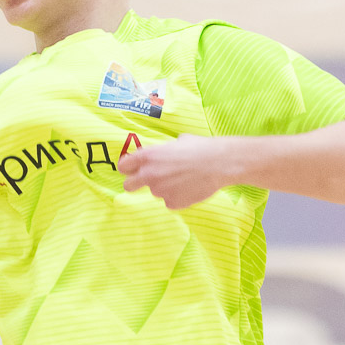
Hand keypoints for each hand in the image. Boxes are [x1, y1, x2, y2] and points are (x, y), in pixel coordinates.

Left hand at [118, 134, 233, 209]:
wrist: (220, 163)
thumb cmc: (200, 147)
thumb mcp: (177, 141)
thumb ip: (163, 151)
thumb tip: (162, 153)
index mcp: (147, 156)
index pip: (123, 166)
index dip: (129, 167)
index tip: (133, 169)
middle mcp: (148, 175)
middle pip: (128, 186)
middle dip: (135, 183)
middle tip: (149, 180)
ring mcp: (160, 191)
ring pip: (156, 191)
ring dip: (165, 187)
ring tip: (185, 178)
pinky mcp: (172, 203)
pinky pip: (170, 201)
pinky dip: (178, 196)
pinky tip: (190, 187)